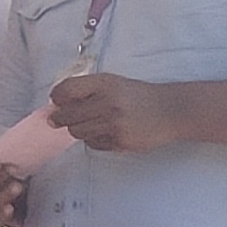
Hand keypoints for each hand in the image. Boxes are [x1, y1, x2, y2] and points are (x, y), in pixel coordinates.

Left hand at [47, 71, 183, 152]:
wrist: (169, 111)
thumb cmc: (138, 96)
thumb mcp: (114, 83)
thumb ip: (88, 89)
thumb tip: (57, 102)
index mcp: (104, 84)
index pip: (66, 90)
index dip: (57, 97)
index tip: (57, 101)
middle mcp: (107, 103)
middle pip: (66, 115)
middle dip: (60, 118)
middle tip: (58, 119)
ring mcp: (113, 124)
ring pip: (76, 132)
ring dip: (77, 129)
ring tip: (89, 123)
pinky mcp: (119, 141)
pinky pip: (92, 143)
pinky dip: (93, 139)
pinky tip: (104, 131)